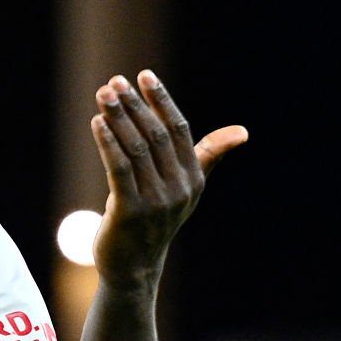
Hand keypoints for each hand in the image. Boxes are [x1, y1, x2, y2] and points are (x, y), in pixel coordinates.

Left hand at [90, 71, 244, 283]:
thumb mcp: (187, 188)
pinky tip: (97, 123)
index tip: (144, 75)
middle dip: (135, 105)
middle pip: (156, 136)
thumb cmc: (156, 220)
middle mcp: (178, 189)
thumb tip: (243, 131)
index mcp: (193, 178)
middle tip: (115, 82)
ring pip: (136, 149)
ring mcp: (155, 202)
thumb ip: (208, 155)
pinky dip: (108, 143)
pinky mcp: (129, 212)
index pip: (180, 130)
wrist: (134, 266)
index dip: (162, 100)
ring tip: (102, 94)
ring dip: (118, 118)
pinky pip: (119, 170)